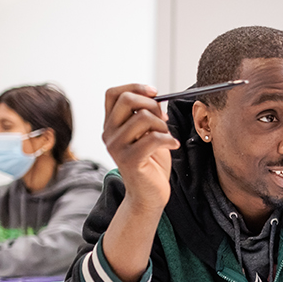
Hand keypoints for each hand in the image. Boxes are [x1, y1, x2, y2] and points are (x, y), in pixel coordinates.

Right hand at [102, 84, 178, 210]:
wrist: (149, 195)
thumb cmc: (151, 163)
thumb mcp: (147, 134)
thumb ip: (145, 116)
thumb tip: (156, 97)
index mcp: (111, 124)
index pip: (113, 93)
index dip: (135, 87)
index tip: (154, 92)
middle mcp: (109, 133)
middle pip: (127, 100)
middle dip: (152, 104)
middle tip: (164, 119)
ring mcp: (116, 146)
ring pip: (143, 118)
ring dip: (163, 125)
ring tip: (167, 137)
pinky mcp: (129, 160)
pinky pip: (153, 138)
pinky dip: (169, 139)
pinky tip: (173, 145)